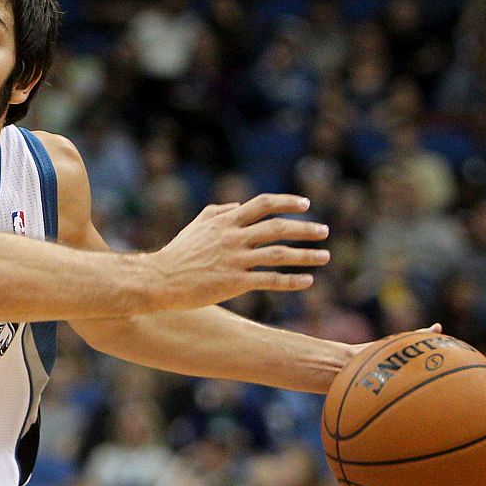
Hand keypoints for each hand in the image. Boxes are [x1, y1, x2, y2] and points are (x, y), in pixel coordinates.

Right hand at [151, 194, 328, 307]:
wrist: (160, 280)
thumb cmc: (177, 253)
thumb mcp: (196, 226)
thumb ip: (218, 212)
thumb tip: (237, 206)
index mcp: (226, 221)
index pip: (264, 204)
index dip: (287, 202)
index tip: (306, 205)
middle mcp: (234, 237)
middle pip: (278, 228)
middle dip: (305, 229)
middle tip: (324, 231)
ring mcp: (235, 260)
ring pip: (279, 254)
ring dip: (306, 255)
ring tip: (325, 256)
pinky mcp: (235, 282)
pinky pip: (271, 280)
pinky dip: (292, 281)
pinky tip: (308, 281)